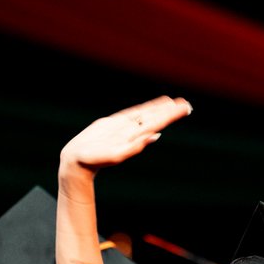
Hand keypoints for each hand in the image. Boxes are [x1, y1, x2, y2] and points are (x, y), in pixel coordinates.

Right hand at [59, 96, 191, 175]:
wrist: (77, 160)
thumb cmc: (95, 161)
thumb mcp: (117, 155)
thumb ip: (136, 146)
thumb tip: (155, 136)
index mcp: (136, 137)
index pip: (157, 123)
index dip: (170, 115)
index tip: (185, 109)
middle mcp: (132, 131)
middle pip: (155, 118)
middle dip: (170, 111)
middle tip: (186, 104)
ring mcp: (123, 127)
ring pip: (145, 114)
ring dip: (159, 109)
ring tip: (172, 102)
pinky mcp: (113, 124)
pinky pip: (132, 114)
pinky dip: (144, 109)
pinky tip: (152, 107)